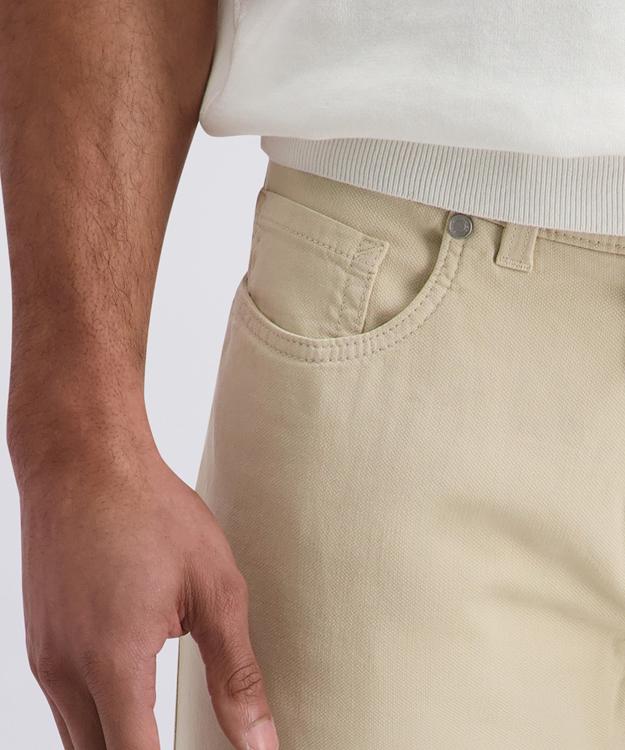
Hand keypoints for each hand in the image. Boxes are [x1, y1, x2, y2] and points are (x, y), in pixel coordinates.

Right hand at [18, 443, 278, 749]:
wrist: (82, 459)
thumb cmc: (149, 510)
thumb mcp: (214, 587)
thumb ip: (236, 673)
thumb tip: (261, 741)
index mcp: (114, 663)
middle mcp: (67, 672)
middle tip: (185, 739)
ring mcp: (45, 658)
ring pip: (80, 740)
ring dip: (123, 742)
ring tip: (163, 725)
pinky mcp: (39, 642)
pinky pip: (67, 705)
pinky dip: (101, 715)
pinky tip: (134, 688)